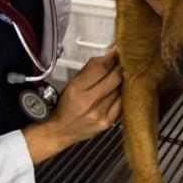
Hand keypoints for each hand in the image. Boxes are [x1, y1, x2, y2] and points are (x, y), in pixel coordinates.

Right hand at [23, 49, 121, 163]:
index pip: (101, 68)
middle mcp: (88, 102)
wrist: (60, 131)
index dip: (112, 57)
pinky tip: (117, 93)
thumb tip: (108, 58)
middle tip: (123, 62)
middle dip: (120, 67)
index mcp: (76, 89)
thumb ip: (90, 71)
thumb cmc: (65, 106)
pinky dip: (121, 95)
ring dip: (121, 81)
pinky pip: (122, 103)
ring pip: (120, 89)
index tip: (117, 52)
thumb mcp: (71, 84)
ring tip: (118, 78)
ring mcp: (99, 114)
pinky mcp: (107, 122)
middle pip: (114, 78)